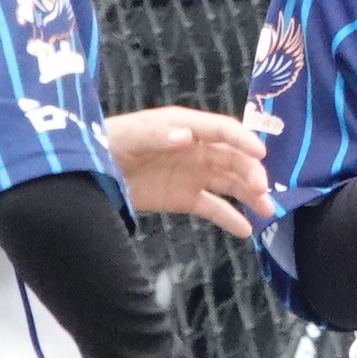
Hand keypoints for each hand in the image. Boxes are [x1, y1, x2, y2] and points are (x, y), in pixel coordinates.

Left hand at [108, 108, 276, 238]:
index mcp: (187, 127)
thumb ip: (158, 136)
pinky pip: (214, 208)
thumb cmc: (110, 142)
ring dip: (251, 195)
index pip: (223, 131)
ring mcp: (193, 175)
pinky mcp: (185, 198)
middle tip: (261, 189)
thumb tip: (186, 138)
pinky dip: (230, 218)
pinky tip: (246, 229)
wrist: (88, 170)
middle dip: (251, 172)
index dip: (244, 140)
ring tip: (268, 210)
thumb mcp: (131, 135)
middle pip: (233, 159)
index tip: (261, 153)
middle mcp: (198, 150)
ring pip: (230, 183)